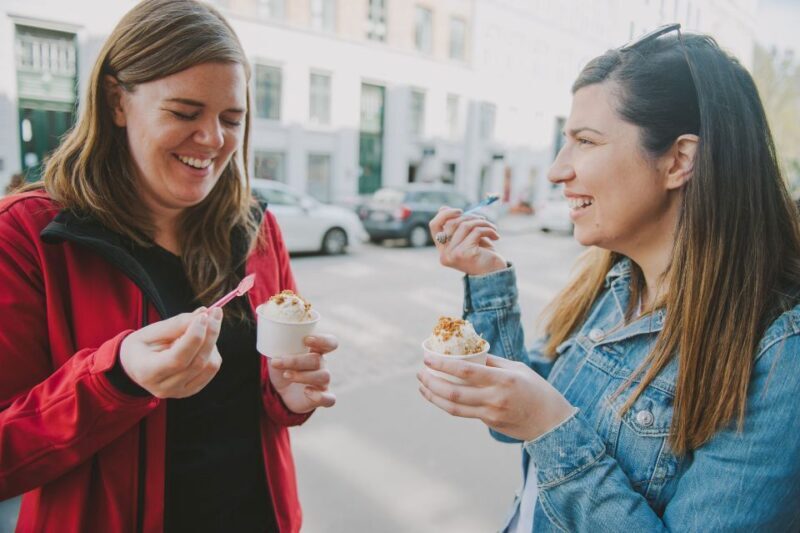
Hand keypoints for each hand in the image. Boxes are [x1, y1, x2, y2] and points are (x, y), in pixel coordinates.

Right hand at [120, 307, 222, 398]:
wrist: (135, 366)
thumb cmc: (141, 346)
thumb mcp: (150, 331)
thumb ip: (176, 324)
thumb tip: (203, 314)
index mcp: (147, 373)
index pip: (178, 359)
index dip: (194, 337)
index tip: (202, 316)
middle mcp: (164, 387)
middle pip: (198, 362)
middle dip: (210, 334)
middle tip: (214, 313)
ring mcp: (179, 392)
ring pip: (209, 365)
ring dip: (212, 342)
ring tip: (202, 328)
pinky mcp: (191, 390)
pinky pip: (211, 370)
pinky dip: (212, 351)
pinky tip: (203, 341)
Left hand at [268, 334, 337, 413]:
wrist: (282, 393)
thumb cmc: (283, 369)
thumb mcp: (277, 356)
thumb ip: (276, 348)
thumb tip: (271, 341)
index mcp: (315, 351)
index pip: (330, 343)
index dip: (322, 340)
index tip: (306, 340)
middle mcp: (321, 366)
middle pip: (317, 360)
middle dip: (297, 361)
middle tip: (279, 362)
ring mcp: (323, 383)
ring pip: (324, 376)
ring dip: (303, 376)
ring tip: (286, 375)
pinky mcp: (322, 398)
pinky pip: (329, 398)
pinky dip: (319, 396)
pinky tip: (306, 391)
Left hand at [417, 354, 574, 441]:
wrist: (552, 422)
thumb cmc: (536, 389)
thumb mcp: (517, 369)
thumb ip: (492, 362)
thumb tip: (468, 351)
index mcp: (502, 378)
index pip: (465, 370)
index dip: (442, 364)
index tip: (427, 358)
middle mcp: (494, 397)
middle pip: (453, 391)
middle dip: (431, 381)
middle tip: (420, 372)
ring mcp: (491, 413)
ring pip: (453, 406)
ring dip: (433, 395)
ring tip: (422, 385)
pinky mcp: (490, 423)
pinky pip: (463, 412)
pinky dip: (448, 403)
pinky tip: (439, 395)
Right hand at [429, 207, 506, 275]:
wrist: (495, 275)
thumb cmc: (482, 255)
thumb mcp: (468, 237)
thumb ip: (457, 225)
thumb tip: (442, 207)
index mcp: (443, 250)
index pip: (434, 226)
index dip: (445, 214)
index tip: (460, 210)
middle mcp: (445, 253)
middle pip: (452, 223)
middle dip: (470, 217)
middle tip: (483, 220)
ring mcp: (453, 254)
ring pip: (465, 225)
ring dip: (482, 223)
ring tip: (492, 228)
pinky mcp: (464, 253)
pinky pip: (476, 231)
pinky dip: (488, 230)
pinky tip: (496, 236)